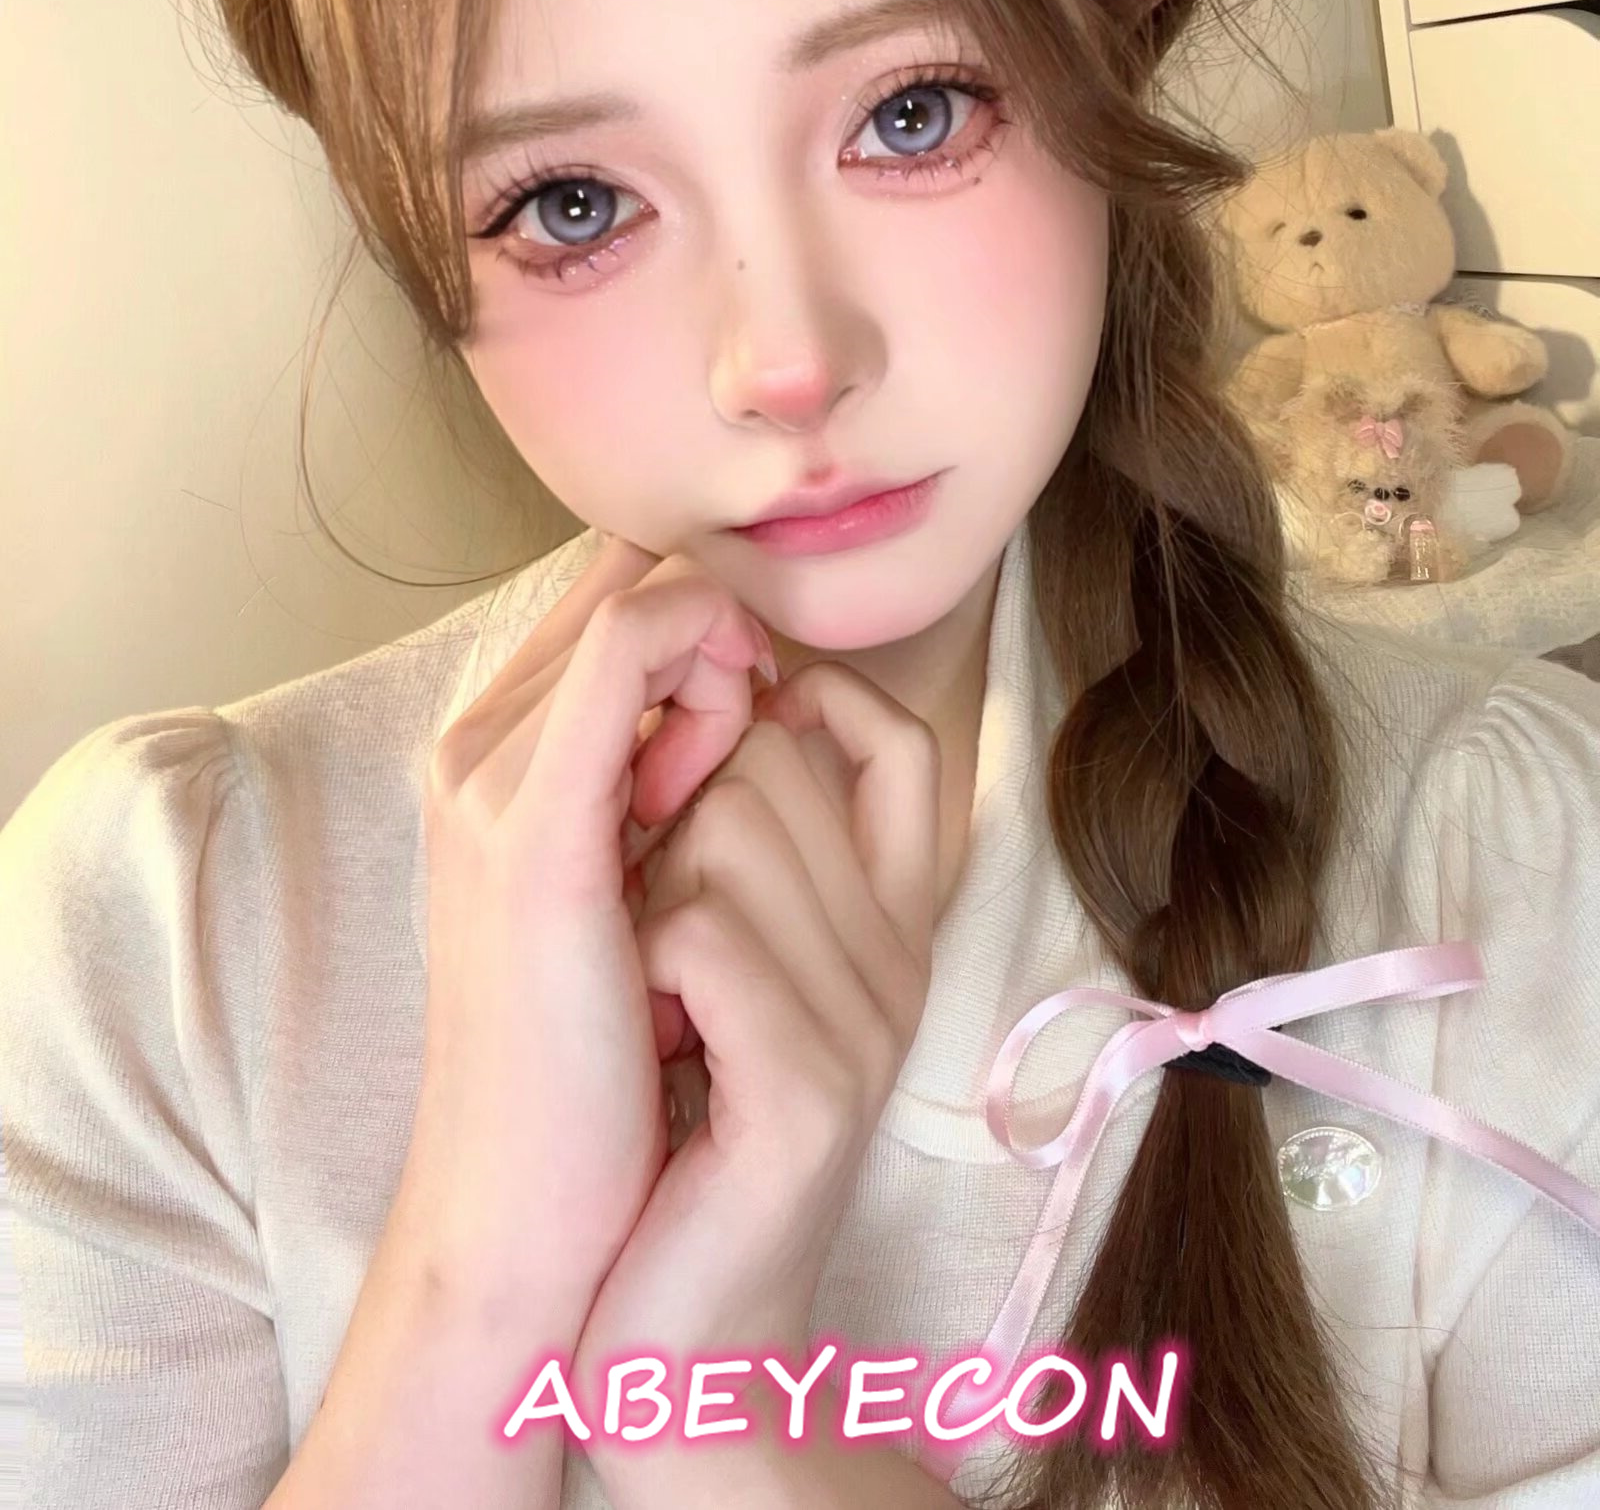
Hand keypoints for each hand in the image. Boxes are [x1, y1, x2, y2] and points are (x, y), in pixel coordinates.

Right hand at [395, 535, 776, 1322]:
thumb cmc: (592, 1059)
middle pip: (625, 592)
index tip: (753, 696)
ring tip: (733, 774)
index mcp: (489, 761)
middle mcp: (474, 749)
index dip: (693, 619)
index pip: (606, 602)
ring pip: (637, 608)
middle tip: (747, 738)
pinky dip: (704, 667)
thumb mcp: (622, 894)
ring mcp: (492, 782)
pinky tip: (742, 733)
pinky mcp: (535, 828)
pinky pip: (628, 654)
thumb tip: (733, 712)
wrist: (528, 1205)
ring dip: (719, 666)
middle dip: (711, 640)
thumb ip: (648, 791)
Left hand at [571, 661, 939, 1398]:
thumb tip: (709, 701)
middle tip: (652, 940)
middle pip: (768, 762)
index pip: (902, 743)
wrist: (668, 1329)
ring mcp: (868, 1024)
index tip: (722, 736)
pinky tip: (649, 1040)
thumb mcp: (722, 967)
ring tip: (648, 998)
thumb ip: (741, 846)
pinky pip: (698, 931)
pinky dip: (637, 967)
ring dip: (640, 896)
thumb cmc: (668, 1125)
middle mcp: (899, 962)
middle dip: (665, 818)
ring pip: (723, 827)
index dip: (815, 699)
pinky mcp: (813, 1090)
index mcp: (888, 924)